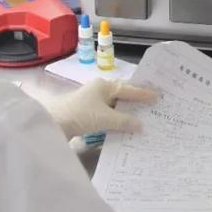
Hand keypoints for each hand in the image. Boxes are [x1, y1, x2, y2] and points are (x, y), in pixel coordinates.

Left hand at [43, 78, 157, 138]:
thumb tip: (141, 125)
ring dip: (127, 110)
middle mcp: (99, 89)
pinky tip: (124, 123)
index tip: (158, 94)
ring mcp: (92, 100)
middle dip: (137, 98)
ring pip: (115, 104)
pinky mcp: (87, 111)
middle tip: (153, 100)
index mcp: (105, 86)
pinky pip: (108, 112)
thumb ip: (125, 121)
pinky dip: (117, 116)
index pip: (130, 89)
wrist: (53, 123)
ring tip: (142, 114)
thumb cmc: (80, 115)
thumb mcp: (105, 119)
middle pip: (123, 93)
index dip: (144, 93)